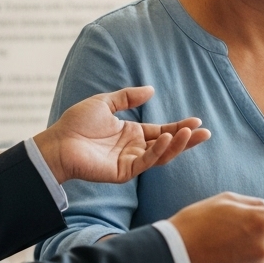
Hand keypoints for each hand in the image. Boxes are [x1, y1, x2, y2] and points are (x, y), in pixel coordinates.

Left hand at [34, 86, 209, 184]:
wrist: (58, 142)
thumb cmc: (76, 123)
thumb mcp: (105, 103)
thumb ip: (128, 97)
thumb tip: (151, 90)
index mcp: (132, 134)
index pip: (162, 131)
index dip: (180, 127)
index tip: (197, 121)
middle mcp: (135, 148)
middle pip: (168, 144)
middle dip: (187, 139)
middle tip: (205, 132)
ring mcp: (131, 161)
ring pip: (161, 155)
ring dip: (177, 145)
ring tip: (190, 133)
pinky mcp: (124, 171)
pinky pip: (146, 162)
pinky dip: (159, 151)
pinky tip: (167, 138)